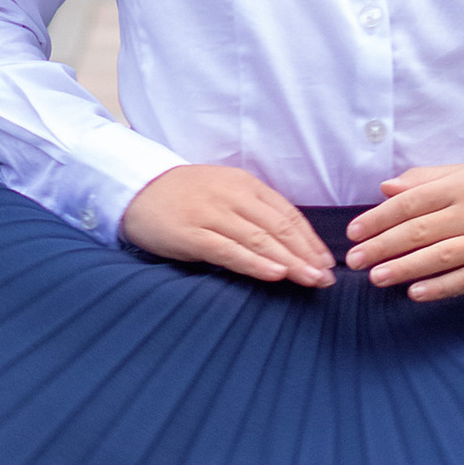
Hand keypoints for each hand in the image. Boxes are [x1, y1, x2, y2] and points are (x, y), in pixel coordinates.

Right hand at [122, 164, 336, 289]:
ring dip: (289, 261)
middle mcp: (232, 196)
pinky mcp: (191, 233)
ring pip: (259, 239)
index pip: (287, 214)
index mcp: (245, 184)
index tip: (326, 262)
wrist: (136, 189)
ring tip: (311, 280)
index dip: (310, 240)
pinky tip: (275, 274)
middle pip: (279, 227)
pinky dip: (255, 262)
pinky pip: (229, 250)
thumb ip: (253, 211)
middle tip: (327, 278)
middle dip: (306, 254)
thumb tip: (289, 243)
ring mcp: (211, 214)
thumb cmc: (184, 196)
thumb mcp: (224, 193)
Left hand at [347, 164, 463, 302]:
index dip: (378, 218)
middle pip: (420, 231)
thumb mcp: (463, 174)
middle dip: (382, 246)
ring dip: (405, 268)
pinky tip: (415, 293)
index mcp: (459, 186)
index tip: (353, 233)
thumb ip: (423, 179)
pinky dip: (440, 287)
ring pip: (440, 256)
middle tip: (354, 260)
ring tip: (376, 278)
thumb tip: (385, 188)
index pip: (410, 202)